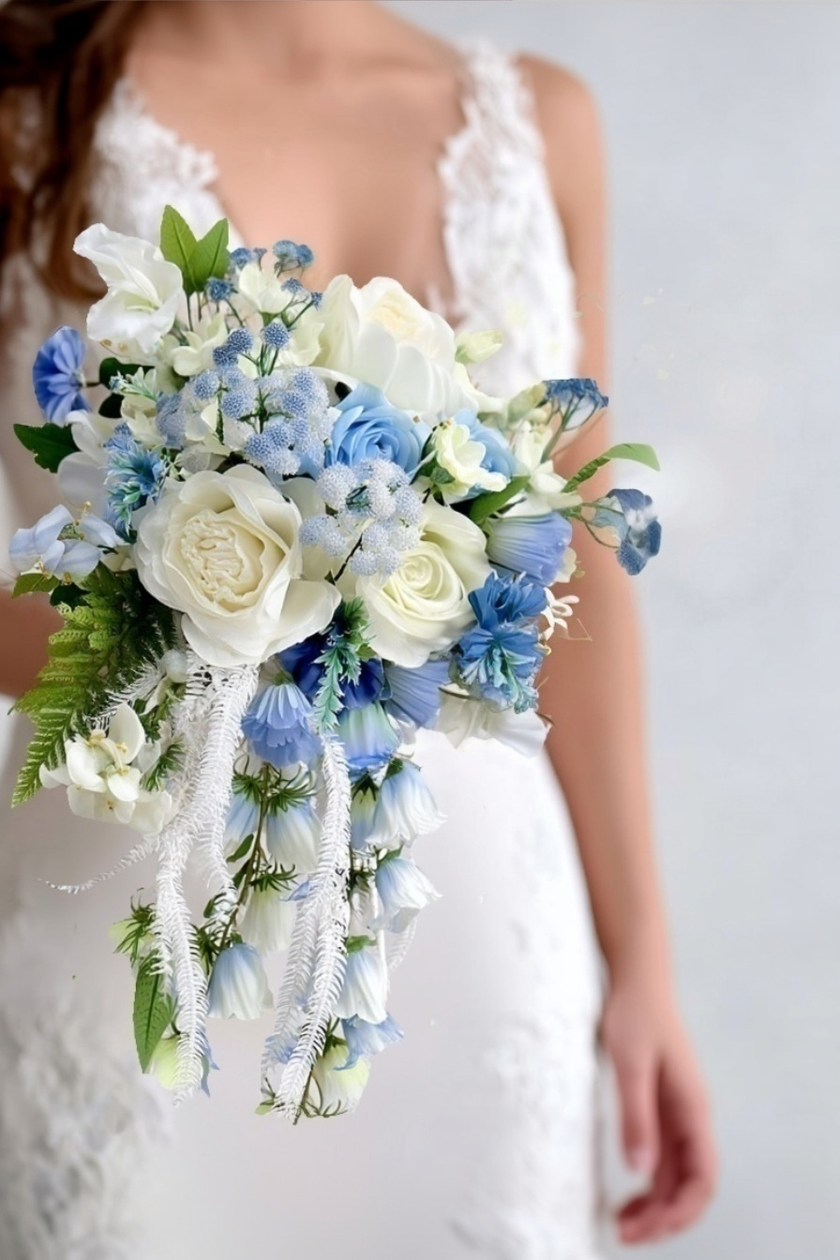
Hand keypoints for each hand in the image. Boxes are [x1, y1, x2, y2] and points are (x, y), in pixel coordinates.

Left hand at [600, 969, 716, 1244]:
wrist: (637, 977)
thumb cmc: (634, 1013)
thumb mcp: (629, 1064)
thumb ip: (636, 1115)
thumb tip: (641, 1171)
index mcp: (692, 1107)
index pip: (702, 1177)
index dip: (680, 1212)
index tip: (646, 1228)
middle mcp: (690, 1115)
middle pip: (691, 1184)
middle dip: (664, 1217)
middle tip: (625, 1234)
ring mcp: (677, 1112)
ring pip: (677, 1174)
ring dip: (656, 1205)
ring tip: (622, 1222)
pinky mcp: (660, 1105)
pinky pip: (663, 1157)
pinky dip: (649, 1182)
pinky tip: (626, 1192)